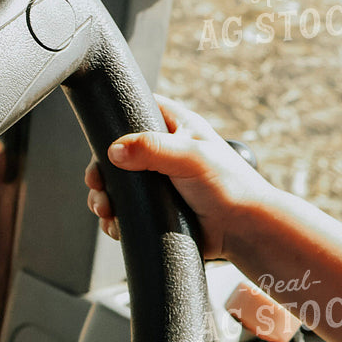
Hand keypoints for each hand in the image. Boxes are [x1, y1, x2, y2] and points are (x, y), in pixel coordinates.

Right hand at [85, 94, 276, 259]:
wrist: (243, 230)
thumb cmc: (230, 187)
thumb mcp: (191, 158)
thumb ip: (152, 149)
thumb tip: (114, 150)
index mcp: (174, 127)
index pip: (134, 111)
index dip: (112, 122)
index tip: (100, 144)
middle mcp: (162, 152)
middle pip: (115, 154)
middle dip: (100, 174)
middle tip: (98, 187)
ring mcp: (156, 182)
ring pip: (115, 186)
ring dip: (103, 200)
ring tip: (107, 213)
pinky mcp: (154, 208)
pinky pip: (124, 211)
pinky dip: (114, 220)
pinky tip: (117, 226)